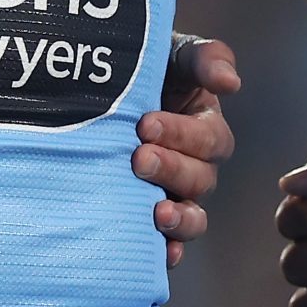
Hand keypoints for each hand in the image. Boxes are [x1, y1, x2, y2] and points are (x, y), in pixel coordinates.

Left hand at [136, 33, 236, 268]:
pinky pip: (167, 243)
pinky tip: (159, 253)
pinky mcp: (146, 218)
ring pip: (190, 214)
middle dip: (171, 169)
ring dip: (179, 217)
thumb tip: (230, 81)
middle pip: (199, 178)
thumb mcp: (165, 54)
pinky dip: (168, 251)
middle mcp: (191, 165)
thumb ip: (201, 58)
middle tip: (138, 158)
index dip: (182, 134)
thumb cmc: (129, 69)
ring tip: (158, 213)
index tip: (145, 123)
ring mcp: (170, 194)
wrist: (76, 90)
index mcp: (201, 128)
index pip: (208, 139)